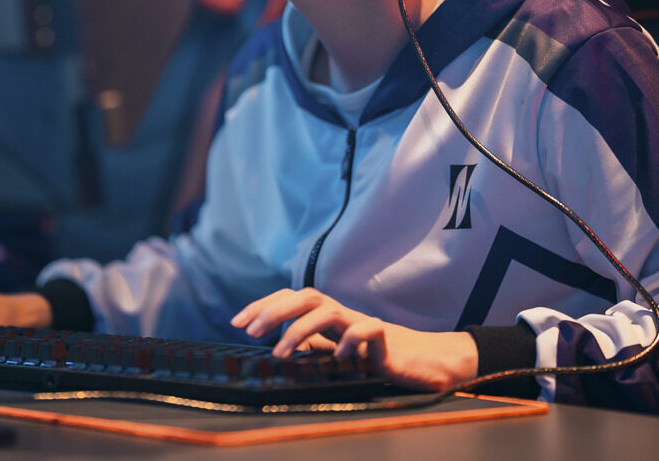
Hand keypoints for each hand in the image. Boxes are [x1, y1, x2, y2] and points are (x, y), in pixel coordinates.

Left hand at [230, 287, 478, 390]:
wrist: (422, 361)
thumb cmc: (375, 356)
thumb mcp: (335, 353)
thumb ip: (313, 347)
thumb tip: (281, 347)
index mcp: (327, 316)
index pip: (290, 299)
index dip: (262, 306)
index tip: (236, 323)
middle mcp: (342, 314)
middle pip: (305, 295)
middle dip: (274, 310)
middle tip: (250, 332)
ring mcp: (362, 323)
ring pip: (328, 310)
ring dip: (300, 330)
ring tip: (282, 353)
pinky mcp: (385, 338)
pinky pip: (367, 330)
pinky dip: (350, 342)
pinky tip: (340, 359)